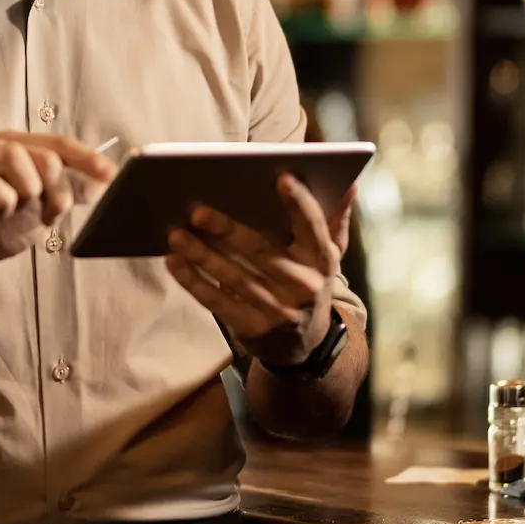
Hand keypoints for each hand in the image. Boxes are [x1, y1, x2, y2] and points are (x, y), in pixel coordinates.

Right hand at [0, 132, 119, 289]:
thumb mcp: (39, 210)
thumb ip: (69, 192)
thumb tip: (104, 180)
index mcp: (14, 147)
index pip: (58, 143)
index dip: (87, 158)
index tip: (112, 175)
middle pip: (45, 153)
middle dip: (58, 190)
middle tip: (50, 216)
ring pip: (17, 158)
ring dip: (30, 192)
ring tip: (23, 212)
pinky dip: (4, 203)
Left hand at [166, 176, 353, 367]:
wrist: (306, 345)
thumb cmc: (310, 284)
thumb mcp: (328, 256)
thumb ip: (335, 219)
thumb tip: (350, 183)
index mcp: (322, 261)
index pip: (313, 227)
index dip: (299, 203)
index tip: (280, 177)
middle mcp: (304, 286)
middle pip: (262, 252)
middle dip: (228, 230)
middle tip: (197, 211)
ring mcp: (278, 311)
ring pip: (234, 278)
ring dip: (202, 256)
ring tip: (175, 234)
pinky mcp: (253, 329)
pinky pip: (218, 302)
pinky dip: (193, 282)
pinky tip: (175, 262)